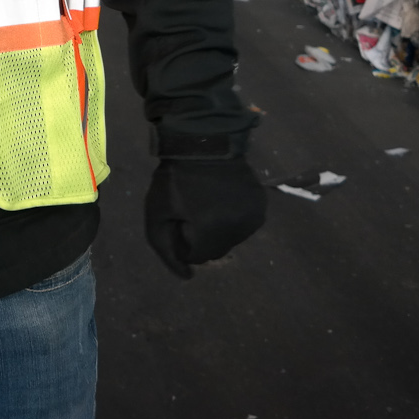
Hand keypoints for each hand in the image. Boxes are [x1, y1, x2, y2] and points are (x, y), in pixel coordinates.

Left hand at [144, 157, 266, 278]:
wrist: (203, 141)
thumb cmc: (175, 177)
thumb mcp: (157, 213)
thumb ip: (165, 250)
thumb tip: (187, 277)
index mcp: (212, 231)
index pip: (196, 256)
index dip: (182, 238)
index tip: (179, 217)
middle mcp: (239, 228)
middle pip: (215, 250)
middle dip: (201, 237)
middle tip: (191, 210)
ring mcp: (253, 217)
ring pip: (230, 239)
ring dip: (217, 229)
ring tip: (206, 202)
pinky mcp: (261, 206)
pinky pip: (243, 225)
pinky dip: (231, 218)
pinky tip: (222, 198)